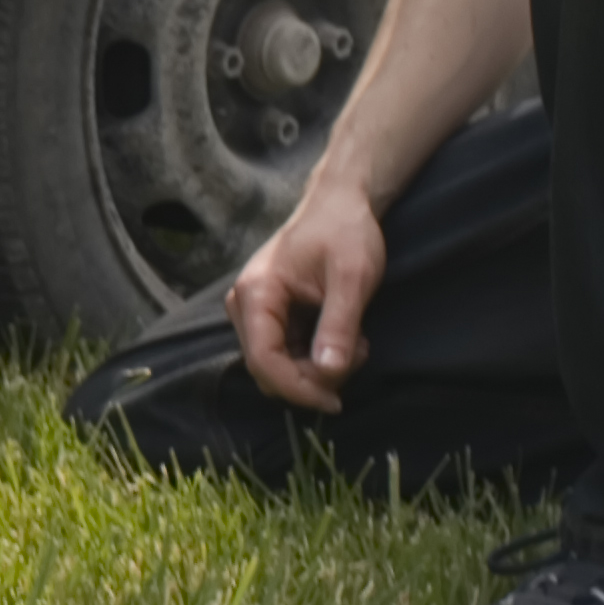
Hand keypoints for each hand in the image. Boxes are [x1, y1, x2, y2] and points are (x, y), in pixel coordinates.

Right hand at [228, 180, 385, 413]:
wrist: (340, 204)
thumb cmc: (345, 233)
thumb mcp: (351, 278)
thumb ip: (338, 326)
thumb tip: (329, 374)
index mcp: (256, 293)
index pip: (263, 360)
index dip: (298, 389)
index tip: (337, 400)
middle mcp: (245, 305)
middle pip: (268, 368)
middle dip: (312, 377)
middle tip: (358, 354)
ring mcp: (255, 311)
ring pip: (278, 366)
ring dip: (318, 368)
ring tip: (356, 342)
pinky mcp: (270, 316)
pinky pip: (286, 353)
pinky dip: (316, 357)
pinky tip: (345, 338)